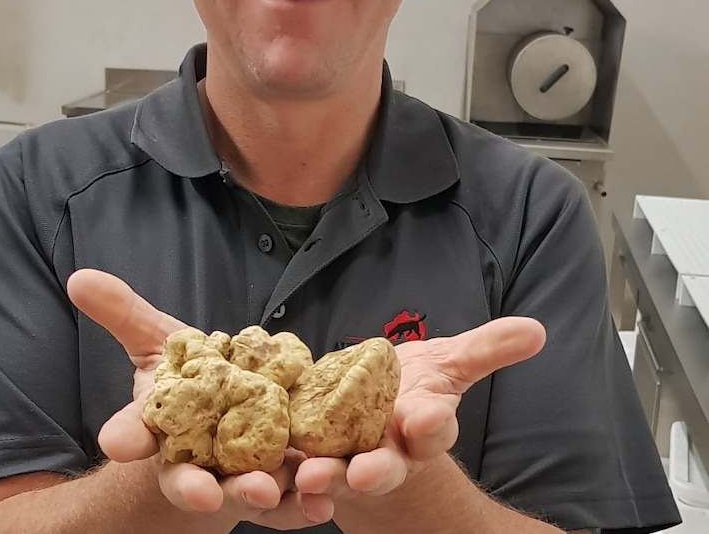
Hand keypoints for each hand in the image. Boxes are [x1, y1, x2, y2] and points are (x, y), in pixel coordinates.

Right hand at [66, 269, 333, 528]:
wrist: (235, 404)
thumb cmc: (190, 378)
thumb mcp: (158, 340)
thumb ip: (123, 313)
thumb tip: (79, 277)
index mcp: (160, 429)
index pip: (136, 434)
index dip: (127, 436)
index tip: (119, 441)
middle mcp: (195, 460)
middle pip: (188, 480)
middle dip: (193, 488)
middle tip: (204, 494)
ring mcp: (237, 474)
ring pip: (241, 493)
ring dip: (252, 496)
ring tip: (265, 492)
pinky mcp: (280, 482)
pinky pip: (291, 501)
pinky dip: (302, 505)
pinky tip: (317, 503)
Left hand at [294, 317, 545, 500]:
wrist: (362, 407)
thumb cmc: (410, 387)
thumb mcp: (447, 362)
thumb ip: (486, 349)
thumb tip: (536, 330)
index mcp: (420, 426)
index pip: (433, 429)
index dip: (434, 425)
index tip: (432, 416)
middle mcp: (384, 449)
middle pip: (385, 465)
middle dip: (378, 470)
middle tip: (367, 473)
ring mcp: (343, 457)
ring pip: (336, 474)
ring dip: (325, 478)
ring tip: (311, 477)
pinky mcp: (305, 456)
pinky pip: (292, 472)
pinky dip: (283, 479)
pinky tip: (274, 476)